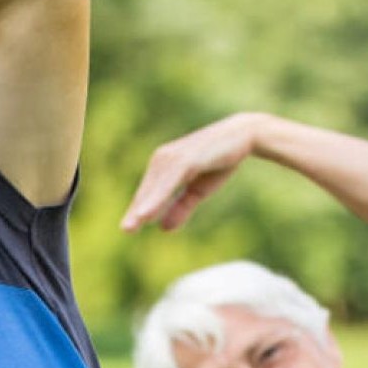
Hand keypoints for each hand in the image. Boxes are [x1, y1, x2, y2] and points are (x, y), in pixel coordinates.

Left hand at [120, 112, 263, 231]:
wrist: (243, 136)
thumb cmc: (219, 161)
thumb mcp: (198, 190)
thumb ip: (181, 207)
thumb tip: (163, 228)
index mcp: (164, 166)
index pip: (148, 192)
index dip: (138, 210)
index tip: (128, 229)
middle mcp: (163, 159)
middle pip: (146, 191)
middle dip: (135, 212)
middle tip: (125, 231)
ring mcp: (173, 158)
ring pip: (154, 189)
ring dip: (142, 208)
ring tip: (130, 227)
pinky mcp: (185, 159)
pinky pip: (167, 183)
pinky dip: (157, 199)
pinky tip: (147, 213)